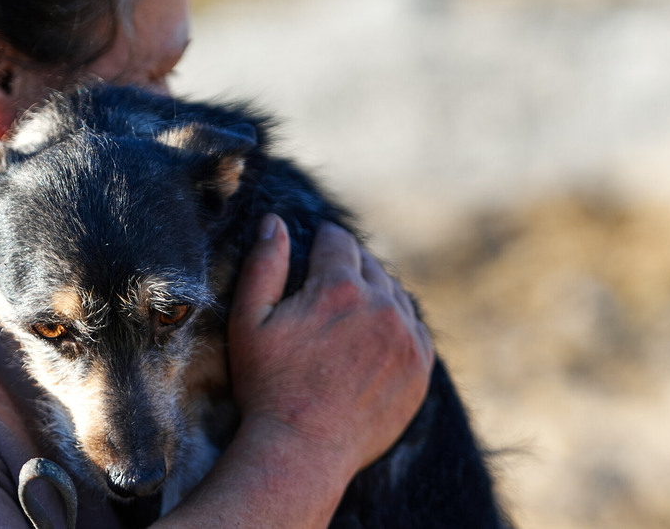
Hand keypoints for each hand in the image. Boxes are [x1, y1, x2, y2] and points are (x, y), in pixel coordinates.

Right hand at [228, 214, 433, 474]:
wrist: (302, 449)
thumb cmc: (267, 385)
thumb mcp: (249, 319)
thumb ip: (264, 263)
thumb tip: (275, 220)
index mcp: (339, 286)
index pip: (338, 241)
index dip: (322, 242)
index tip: (315, 250)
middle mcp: (381, 305)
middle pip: (369, 264)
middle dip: (348, 267)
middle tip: (327, 286)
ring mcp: (406, 337)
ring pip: (395, 294)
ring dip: (375, 293)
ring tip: (349, 311)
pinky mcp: (420, 367)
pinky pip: (414, 327)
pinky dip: (396, 323)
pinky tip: (373, 336)